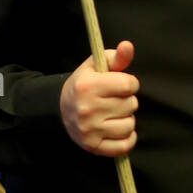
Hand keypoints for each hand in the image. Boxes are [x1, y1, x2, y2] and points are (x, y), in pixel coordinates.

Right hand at [60, 40, 138, 156]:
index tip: (120, 84)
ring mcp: (90, 130)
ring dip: (126, 119)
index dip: (129, 83)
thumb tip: (128, 46)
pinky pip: (124, 146)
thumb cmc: (85, 84)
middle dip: (127, 100)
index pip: (128, 84)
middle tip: (113, 100)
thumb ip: (116, 56)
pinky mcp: (93, 147)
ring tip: (114, 114)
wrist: (60, 108)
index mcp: (88, 86)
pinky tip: (117, 129)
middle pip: (131, 104)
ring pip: (130, 125)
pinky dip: (127, 138)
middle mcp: (87, 109)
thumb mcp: (96, 65)